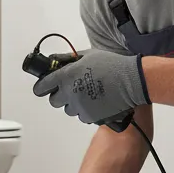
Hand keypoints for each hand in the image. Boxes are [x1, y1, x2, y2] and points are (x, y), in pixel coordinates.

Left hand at [34, 49, 149, 124]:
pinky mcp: (89, 117)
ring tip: (87, 94)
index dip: (41, 87)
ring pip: (68, 109)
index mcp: (66, 76)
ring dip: (73, 103)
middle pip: (54, 101)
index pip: (42, 86)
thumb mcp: (87, 55)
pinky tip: (95, 101)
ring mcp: (79, 107)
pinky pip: (81, 116)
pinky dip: (85, 111)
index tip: (42, 87)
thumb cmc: (112, 65)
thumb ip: (68, 59)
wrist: (132, 81)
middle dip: (59, 95)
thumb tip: (54, 60)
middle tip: (70, 89)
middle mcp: (69, 93)